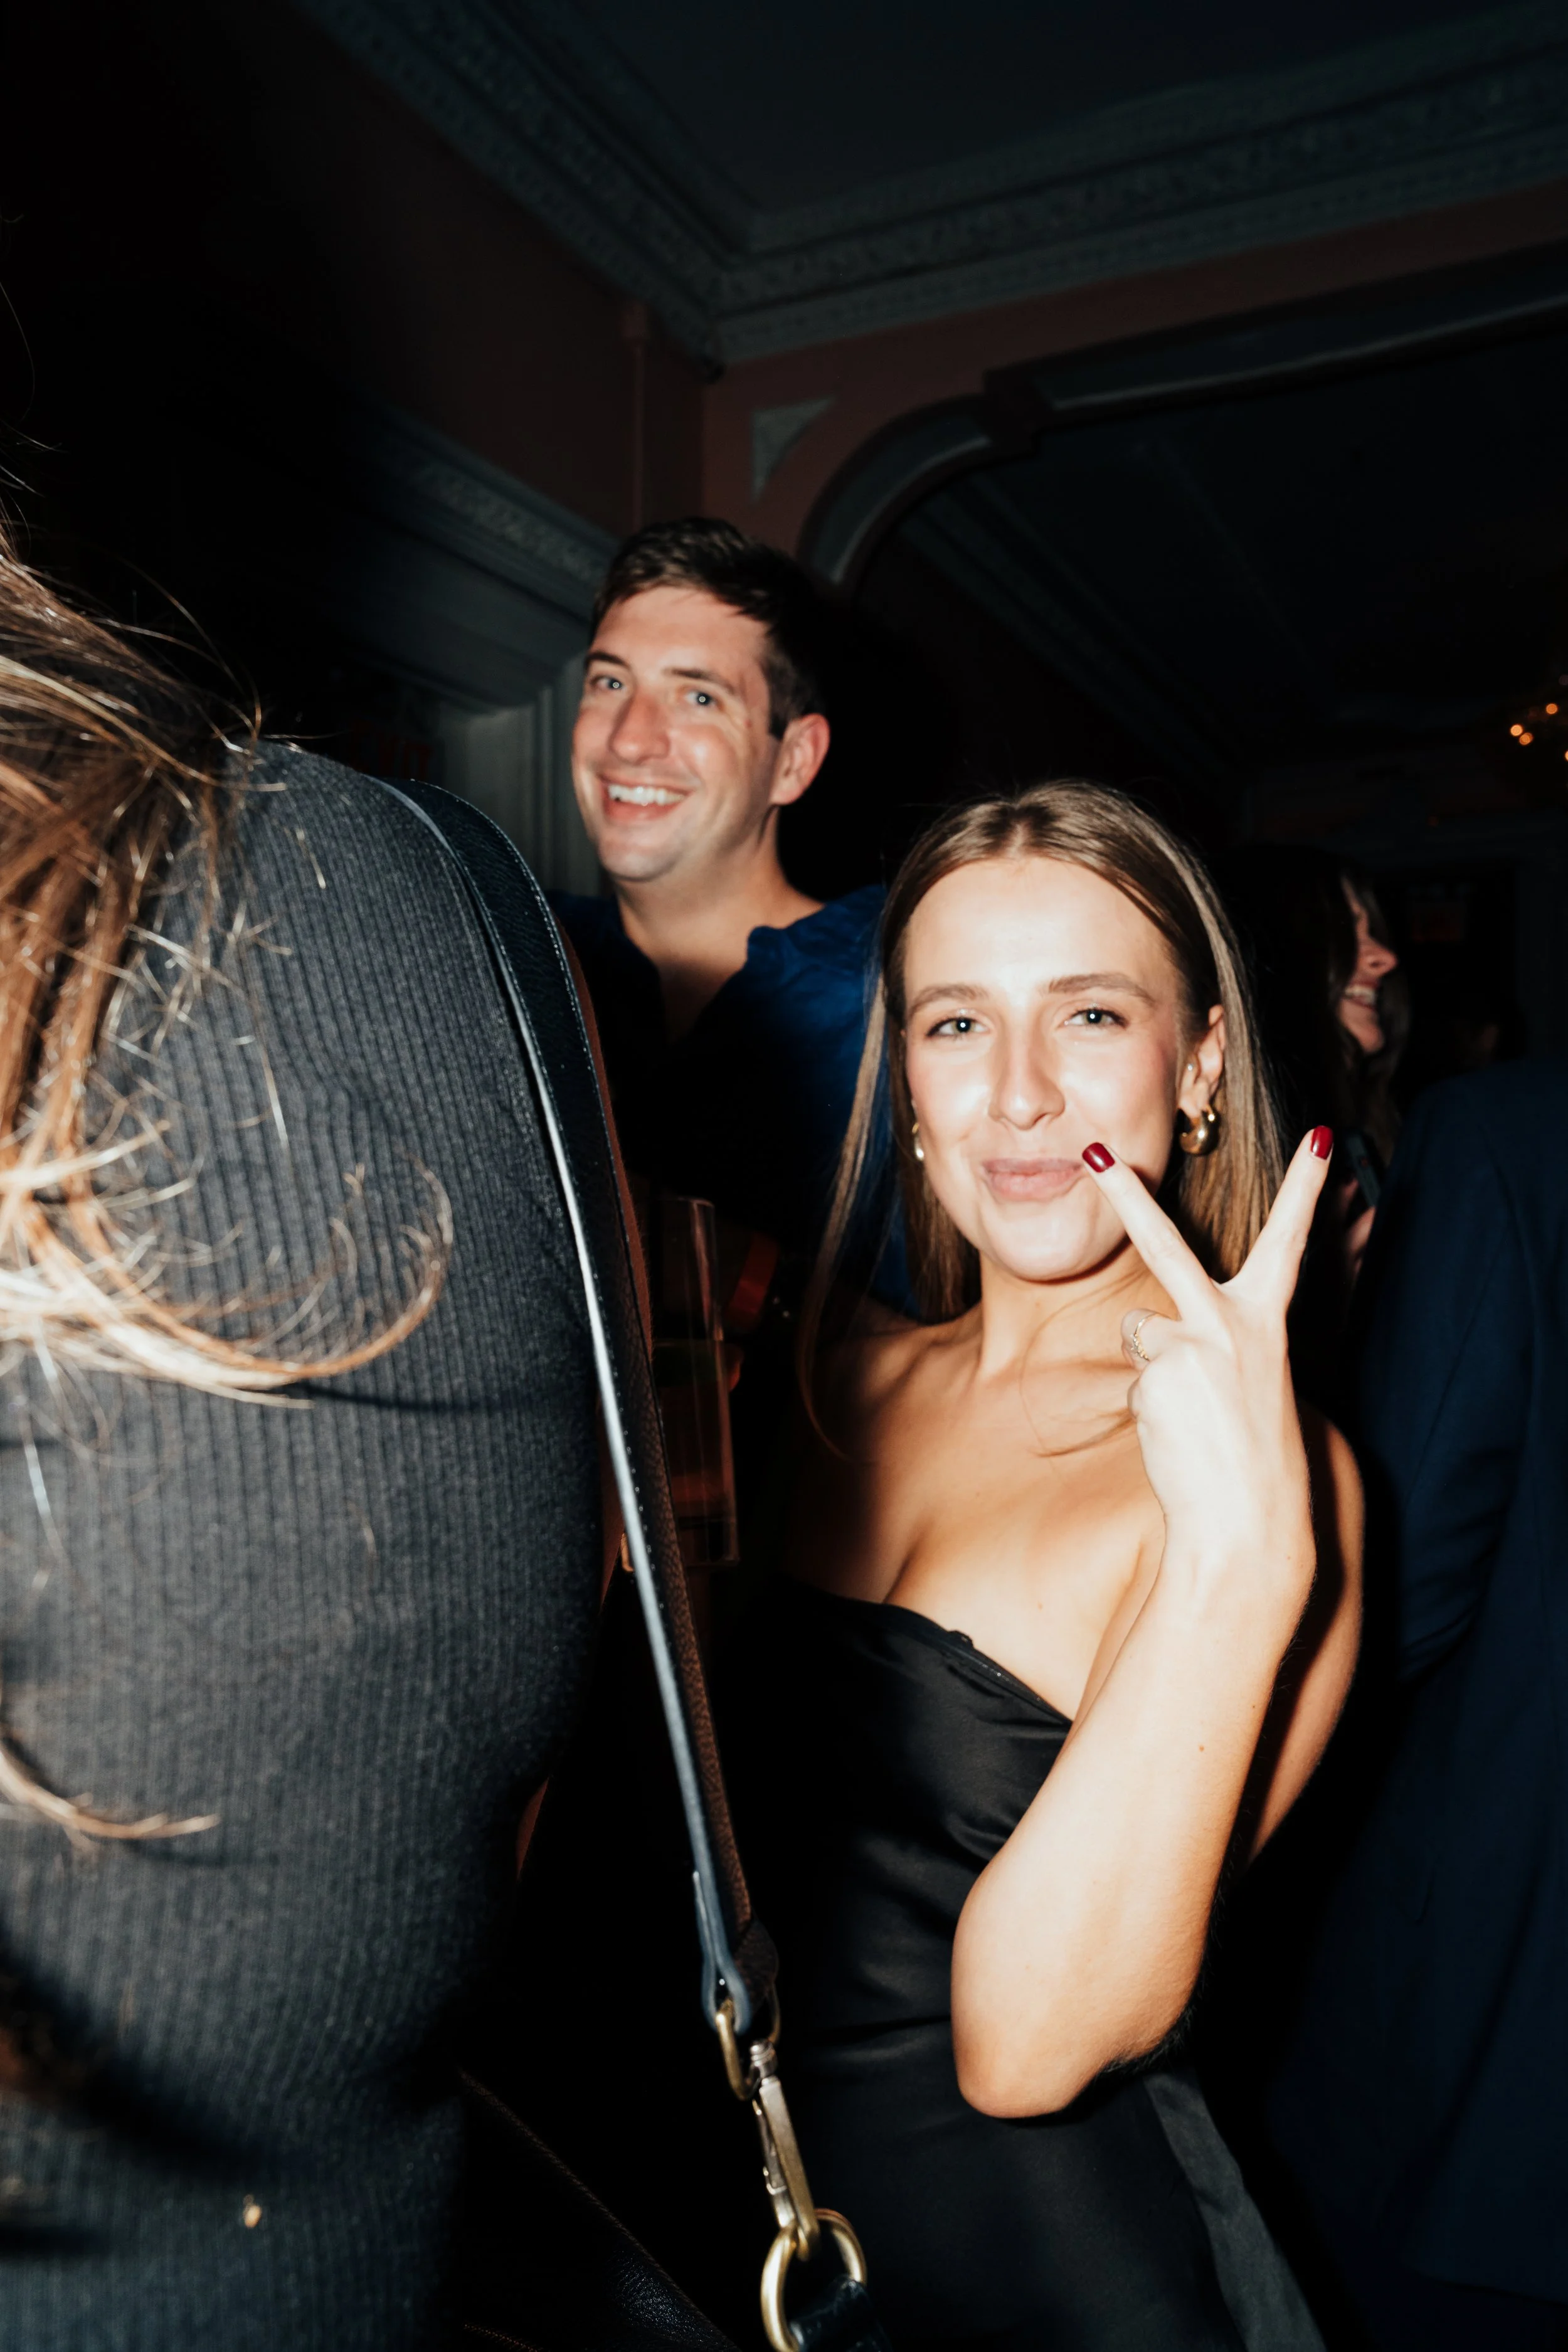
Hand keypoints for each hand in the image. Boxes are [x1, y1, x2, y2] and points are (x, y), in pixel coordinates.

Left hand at [1082, 1128, 1333, 1625]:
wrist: (1246, 1522)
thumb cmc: (1250, 1455)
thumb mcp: (1247, 1380)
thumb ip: (1214, 1339)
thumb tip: (1150, 1324)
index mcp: (1267, 1321)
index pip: (1291, 1242)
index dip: (1306, 1187)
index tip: (1323, 1135)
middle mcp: (1230, 1322)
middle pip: (1164, 1244)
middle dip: (1125, 1192)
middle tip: (1092, 1149)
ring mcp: (1188, 1346)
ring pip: (1139, 1329)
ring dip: (1151, 1365)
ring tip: (1187, 1412)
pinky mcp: (1154, 1377)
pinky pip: (1133, 1377)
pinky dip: (1148, 1402)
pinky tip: (1176, 1432)